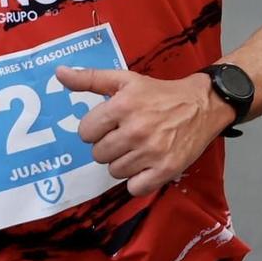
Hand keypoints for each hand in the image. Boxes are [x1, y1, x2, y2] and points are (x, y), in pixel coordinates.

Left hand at [54, 66, 227, 197]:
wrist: (202, 105)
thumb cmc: (159, 94)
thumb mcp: (125, 79)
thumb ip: (90, 78)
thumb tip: (59, 72)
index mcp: (122, 106)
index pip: (85, 132)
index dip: (95, 129)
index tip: (110, 125)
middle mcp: (136, 130)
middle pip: (98, 154)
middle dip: (109, 146)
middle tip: (126, 137)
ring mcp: (152, 152)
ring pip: (115, 172)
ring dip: (123, 163)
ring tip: (139, 148)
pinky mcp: (166, 170)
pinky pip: (134, 188)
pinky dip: (138, 180)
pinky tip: (147, 165)